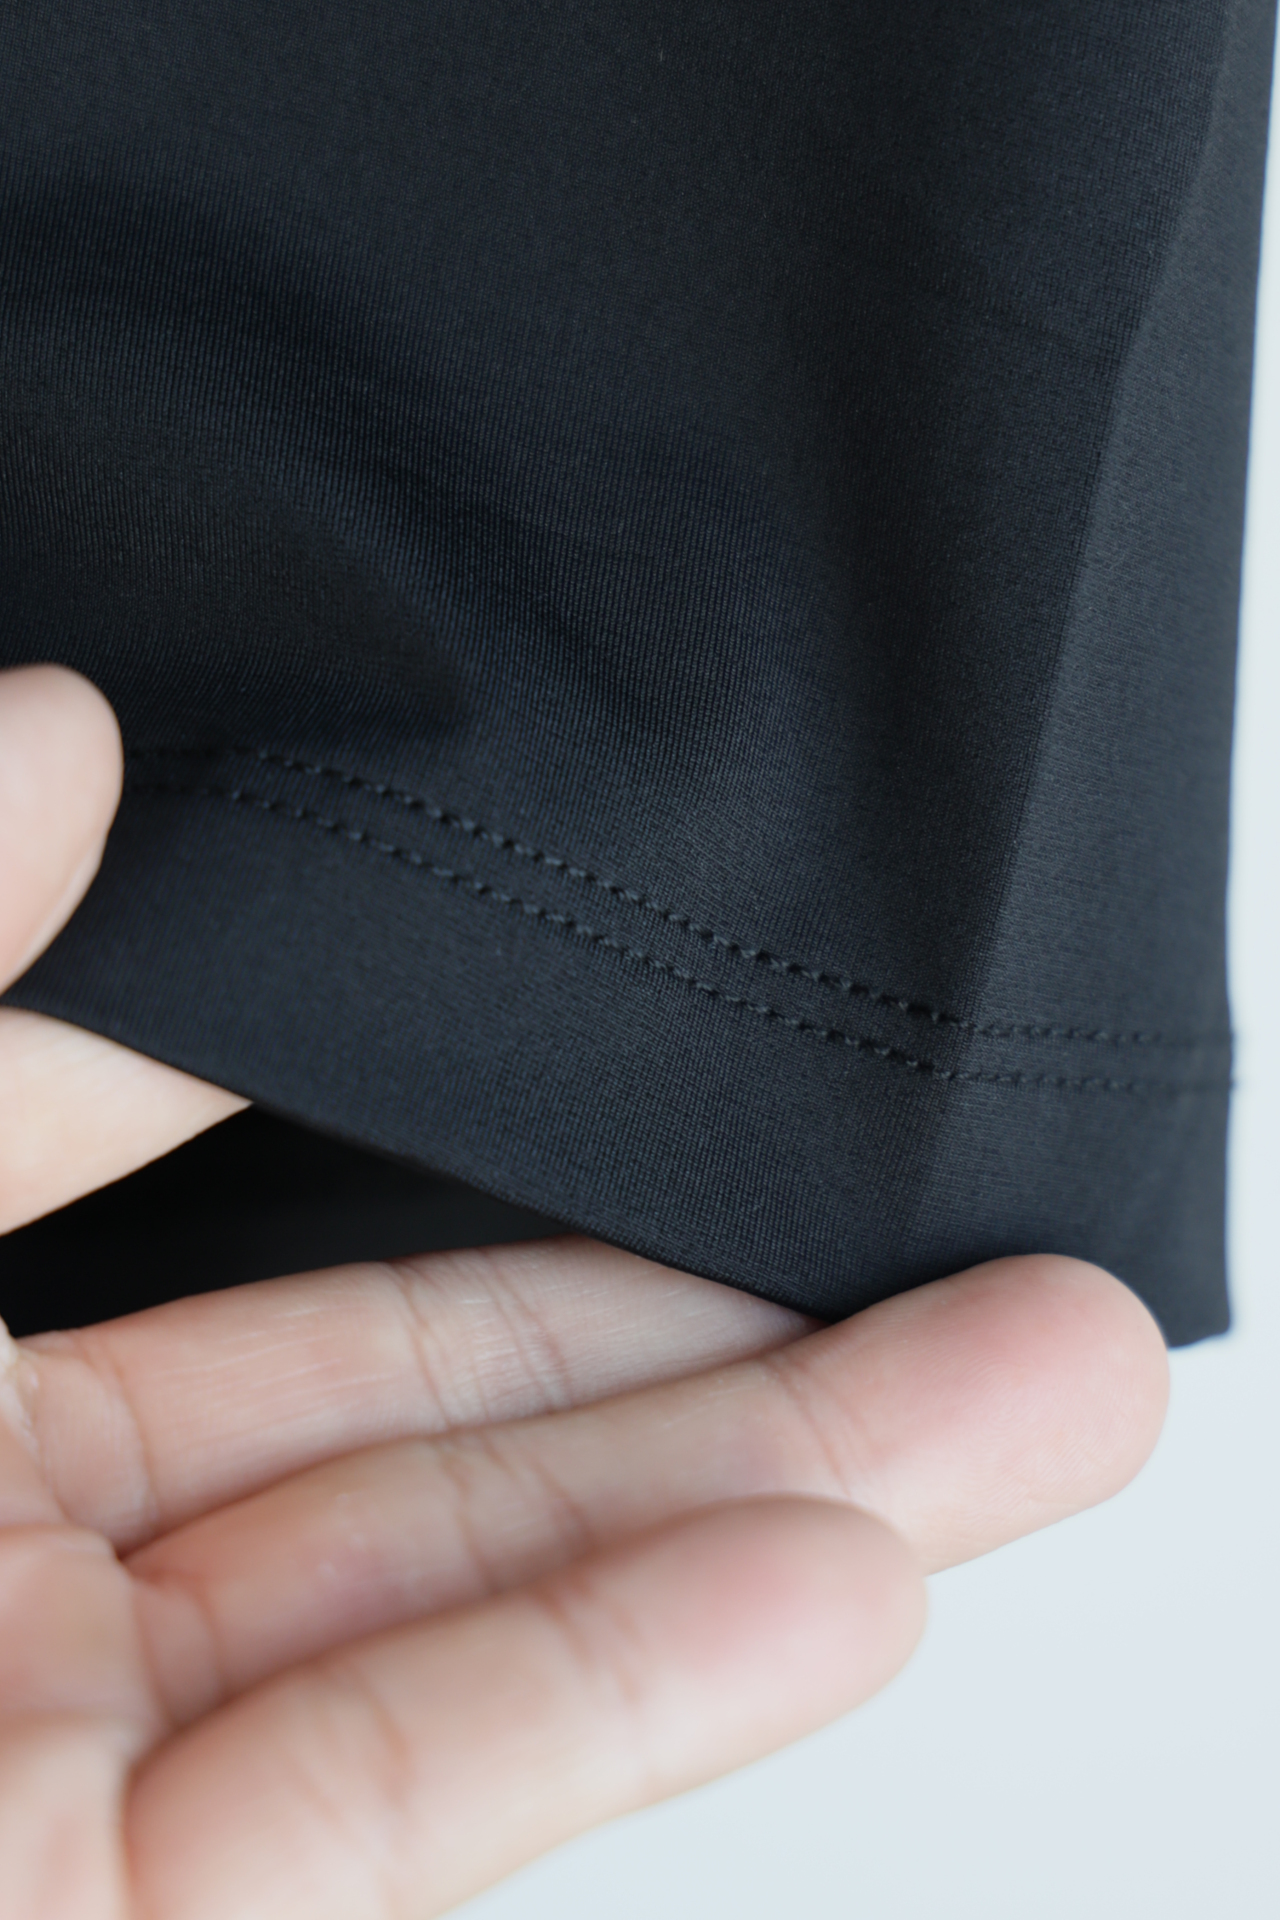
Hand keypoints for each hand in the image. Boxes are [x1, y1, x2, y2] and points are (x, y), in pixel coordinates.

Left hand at [0, 666, 1168, 1918]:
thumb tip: (57, 723)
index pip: (246, 1230)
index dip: (469, 1134)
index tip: (660, 1055)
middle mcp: (24, 1578)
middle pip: (431, 1431)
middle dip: (717, 1333)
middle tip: (942, 1226)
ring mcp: (92, 1764)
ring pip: (478, 1607)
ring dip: (769, 1496)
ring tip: (1027, 1381)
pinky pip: (407, 1800)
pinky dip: (633, 1690)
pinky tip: (850, 1570)